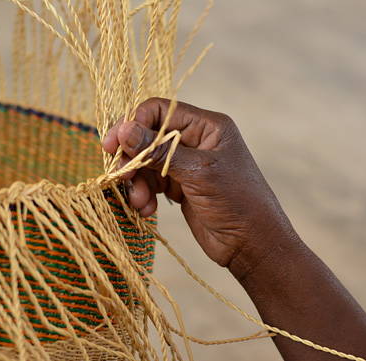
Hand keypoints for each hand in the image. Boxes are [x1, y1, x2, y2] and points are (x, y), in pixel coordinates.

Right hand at [102, 98, 298, 275]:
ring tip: (139, 202)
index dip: (133, 124)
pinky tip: (147, 210)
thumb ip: (159, 151)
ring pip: (145, 163)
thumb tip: (123, 129)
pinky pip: (151, 183)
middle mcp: (195, 141)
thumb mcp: (198, 173)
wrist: (252, 245)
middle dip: (132, 157)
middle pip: (148, 137)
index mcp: (206, 126)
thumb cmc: (238, 202)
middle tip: (119, 176)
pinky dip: (144, 195)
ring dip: (137, 182)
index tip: (113, 145)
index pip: (159, 111)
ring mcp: (185, 165)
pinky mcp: (179, 187)